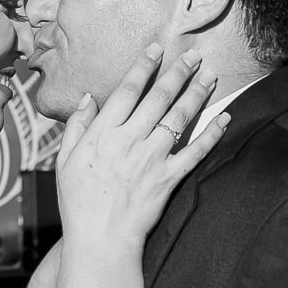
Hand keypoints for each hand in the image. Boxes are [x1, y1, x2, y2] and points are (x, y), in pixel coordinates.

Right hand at [55, 45, 226, 247]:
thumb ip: (76, 126)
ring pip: (179, 118)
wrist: (99, 239)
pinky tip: (224, 118)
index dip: (144, 66)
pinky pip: (195, 152)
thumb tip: (87, 97)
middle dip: (178, 72)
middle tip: (194, 54)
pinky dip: (212, 134)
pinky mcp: (168, 178)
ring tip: (210, 75)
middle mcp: (129, 140)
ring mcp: (151, 159)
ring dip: (197, 93)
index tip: (157, 49)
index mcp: (102, 133)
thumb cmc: (78, 202)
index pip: (127, 90)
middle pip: (159, 97)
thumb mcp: (64, 161)